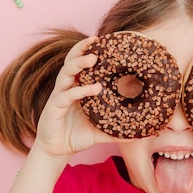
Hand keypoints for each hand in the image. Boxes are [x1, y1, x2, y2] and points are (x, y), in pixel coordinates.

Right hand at [31, 36, 114, 158]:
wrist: (57, 151)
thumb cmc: (78, 137)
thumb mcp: (101, 131)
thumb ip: (117, 129)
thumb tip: (139, 133)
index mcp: (77, 88)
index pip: (81, 64)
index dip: (89, 51)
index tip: (103, 41)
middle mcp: (67, 88)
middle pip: (71, 61)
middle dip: (81, 49)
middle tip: (95, 40)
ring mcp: (59, 96)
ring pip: (66, 72)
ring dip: (79, 63)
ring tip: (93, 58)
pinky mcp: (54, 107)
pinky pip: (67, 95)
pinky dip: (80, 90)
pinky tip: (94, 88)